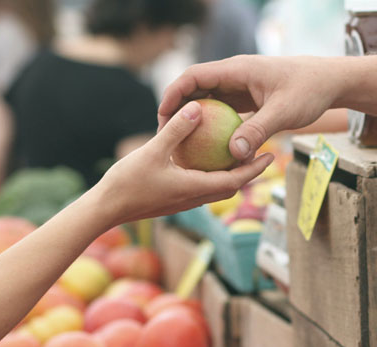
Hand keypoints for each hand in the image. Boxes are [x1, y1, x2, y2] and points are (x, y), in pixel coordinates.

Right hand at [96, 101, 273, 226]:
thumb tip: (197, 107)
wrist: (105, 209)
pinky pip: (200, 186)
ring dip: (231, 175)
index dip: (255, 169)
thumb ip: (176, 130)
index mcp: (194, 189)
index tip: (271, 155)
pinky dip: (211, 175)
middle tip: (263, 154)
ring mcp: (183, 201)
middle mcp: (193, 198)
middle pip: (230, 186)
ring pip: (215, 188)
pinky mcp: (173, 200)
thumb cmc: (127, 182)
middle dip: (249, 172)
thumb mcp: (152, 151)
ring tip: (239, 155)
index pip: (235, 181)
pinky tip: (205, 159)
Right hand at [159, 56, 339, 161]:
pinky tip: (208, 149)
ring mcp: (240, 87)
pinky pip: (223, 112)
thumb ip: (258, 131)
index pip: (194, 76)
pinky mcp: (247, 99)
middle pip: (195, 89)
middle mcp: (234, 76)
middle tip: (165, 135)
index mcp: (237, 70)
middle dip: (178, 110)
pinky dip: (213, 127)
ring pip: (208, 101)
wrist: (330, 82)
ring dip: (194, 120)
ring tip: (181, 144)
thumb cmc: (309, 90)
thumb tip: (234, 154)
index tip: (162, 116)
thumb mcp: (284, 112)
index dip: (174, 94)